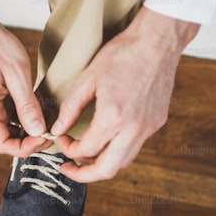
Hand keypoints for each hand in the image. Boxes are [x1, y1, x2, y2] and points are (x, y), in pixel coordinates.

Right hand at [0, 0, 49, 156]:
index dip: (25, 148)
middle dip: (31, 140)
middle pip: (7, 140)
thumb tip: (38, 131)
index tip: (45, 138)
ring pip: (10, 130)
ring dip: (30, 128)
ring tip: (50, 116)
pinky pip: (9, 118)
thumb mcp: (17, 75)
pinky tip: (41, 107)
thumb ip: (27, 106)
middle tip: (53, 130)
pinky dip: (26, 117)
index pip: (3, 144)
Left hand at [52, 7, 198, 182]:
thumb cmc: (122, 54)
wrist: (158, 41)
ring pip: (124, 162)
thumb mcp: (87, 79)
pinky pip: (135, 147)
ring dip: (102, 164)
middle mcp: (134, 128)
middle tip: (68, 168)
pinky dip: (116, 151)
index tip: (60, 139)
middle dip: (84, 174)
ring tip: (83, 156)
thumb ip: (70, 109)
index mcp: (114, 117)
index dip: (67, 149)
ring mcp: (149, 127)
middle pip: (108, 169)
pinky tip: (104, 141)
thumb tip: (57, 130)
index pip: (85, 151)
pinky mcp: (157, 122)